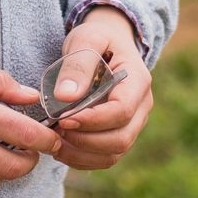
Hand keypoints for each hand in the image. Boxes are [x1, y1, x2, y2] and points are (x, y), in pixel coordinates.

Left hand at [54, 6, 153, 170]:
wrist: (109, 43)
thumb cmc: (97, 39)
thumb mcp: (86, 38)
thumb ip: (77, 64)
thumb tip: (66, 97)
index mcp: (138, 81)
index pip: (121, 111)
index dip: (93, 120)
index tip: (63, 119)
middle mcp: (142, 106)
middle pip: (121, 138)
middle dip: (86, 141)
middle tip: (56, 131)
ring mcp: (134, 123)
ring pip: (115, 153)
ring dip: (82, 154)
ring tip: (55, 141)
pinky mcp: (120, 133)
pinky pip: (107, 158)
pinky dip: (83, 159)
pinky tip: (61, 148)